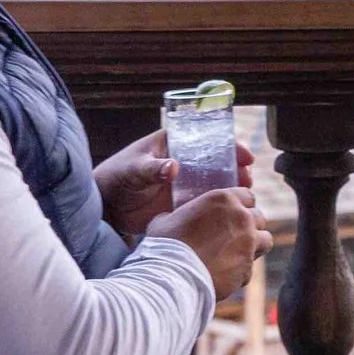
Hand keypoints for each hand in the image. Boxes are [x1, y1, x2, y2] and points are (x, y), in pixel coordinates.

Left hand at [95, 130, 254, 239]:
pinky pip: (207, 203)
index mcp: (176, 144)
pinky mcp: (185, 203)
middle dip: (237, 170)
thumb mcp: (134, 170)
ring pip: (217, 183)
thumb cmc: (116, 178)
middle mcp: (186, 162)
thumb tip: (174, 167)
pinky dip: (220, 207)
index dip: (231, 146)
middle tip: (247, 180)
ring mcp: (187, 183)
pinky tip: (231, 214)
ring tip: (244, 198)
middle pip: (220, 162)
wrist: (106, 207)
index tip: (245, 156)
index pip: (210, 139)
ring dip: (232, 189)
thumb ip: (152, 168)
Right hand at [145, 186, 271, 297]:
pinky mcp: (247, 268)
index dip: (241, 204)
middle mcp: (242, 218)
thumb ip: (179, 215)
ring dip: (255, 244)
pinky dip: (242, 270)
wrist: (171, 275)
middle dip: (249, 225)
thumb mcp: (165, 219)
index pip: (248, 195)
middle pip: (259, 217)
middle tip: (234, 234)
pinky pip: (251, 267)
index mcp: (223, 199)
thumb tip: (172, 218)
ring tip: (238, 252)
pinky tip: (226, 273)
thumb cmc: (165, 244)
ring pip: (265, 240)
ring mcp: (248, 244)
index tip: (233, 213)